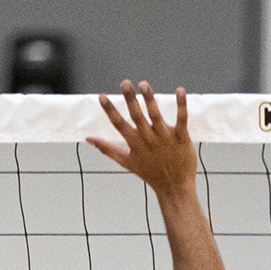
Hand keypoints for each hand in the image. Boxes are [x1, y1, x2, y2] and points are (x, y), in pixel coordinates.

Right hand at [88, 80, 195, 196]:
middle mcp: (148, 138)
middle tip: (125, 83)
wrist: (174, 187)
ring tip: (144, 84)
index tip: (102, 96)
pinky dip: (181, 104)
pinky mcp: (181, 137)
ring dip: (149, 98)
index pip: (118, 124)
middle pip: (136, 115)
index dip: (110, 110)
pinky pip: (181, 118)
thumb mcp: (126, 162)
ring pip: (155, 114)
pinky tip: (179, 90)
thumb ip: (107, 148)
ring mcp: (165, 137)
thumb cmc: (150, 173)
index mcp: (134, 143)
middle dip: (130, 98)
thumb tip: (89, 139)